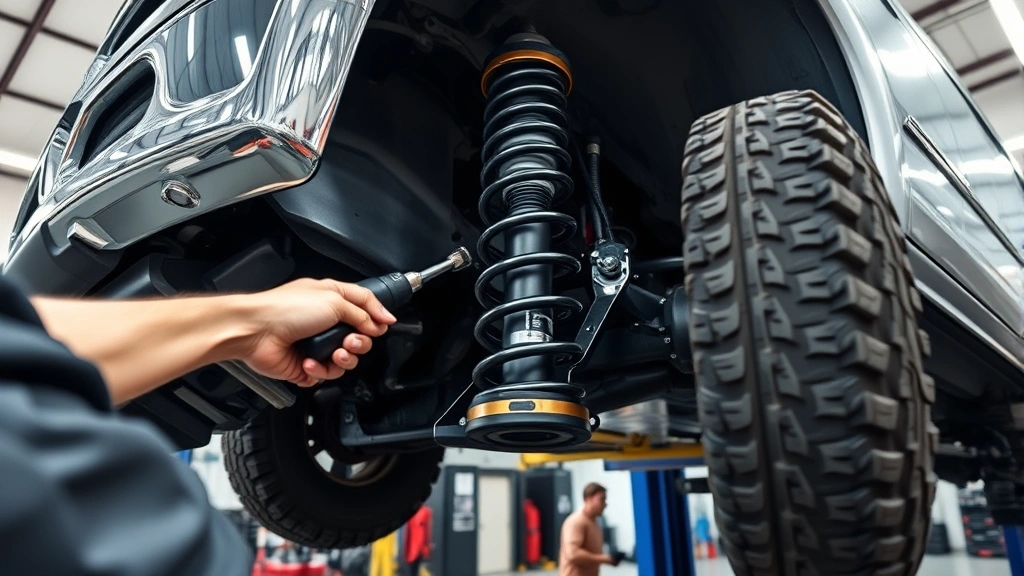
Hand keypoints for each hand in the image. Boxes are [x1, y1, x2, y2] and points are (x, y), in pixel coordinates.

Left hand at [238, 278, 396, 385]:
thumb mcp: (334, 301)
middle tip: (350, 341)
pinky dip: (321, 369)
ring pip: (347, 360)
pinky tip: (310, 361)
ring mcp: (317, 344)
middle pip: (361, 338)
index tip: (384, 325)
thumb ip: (362, 312)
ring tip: (333, 353)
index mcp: (333, 299)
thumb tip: (381, 322)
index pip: (365, 306)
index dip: (378, 316)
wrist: (255, 331)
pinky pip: (327, 374)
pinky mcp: (308, 365)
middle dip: (360, 343)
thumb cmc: (285, 309)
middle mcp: (326, 321)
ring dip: (344, 359)